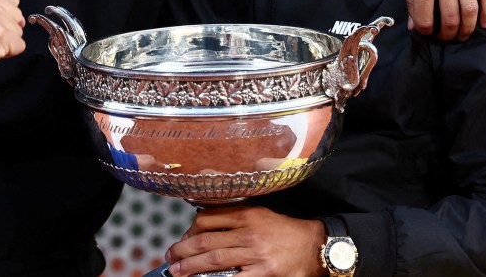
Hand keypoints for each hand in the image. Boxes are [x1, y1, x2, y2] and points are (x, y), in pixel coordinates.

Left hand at [163, 206, 325, 276]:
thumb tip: (205, 226)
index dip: (189, 230)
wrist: (315, 247)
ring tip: (176, 271)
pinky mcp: (263, 274)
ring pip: (213, 259)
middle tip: (170, 257)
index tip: (182, 239)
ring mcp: (255, 254)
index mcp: (247, 214)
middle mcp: (249, 232)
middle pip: (205, 240)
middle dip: (182, 250)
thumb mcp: (261, 215)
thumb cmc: (286, 232)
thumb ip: (236, 218)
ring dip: (190, 266)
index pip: (208, 218)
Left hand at [395, 0, 485, 40]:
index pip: (426, 19)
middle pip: (451, 18)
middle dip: (449, 34)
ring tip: (464, 34)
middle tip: (447, 37)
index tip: (428, 32)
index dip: (427, 31)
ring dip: (468, 28)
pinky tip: (485, 22)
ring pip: (471, 9)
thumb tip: (414, 24)